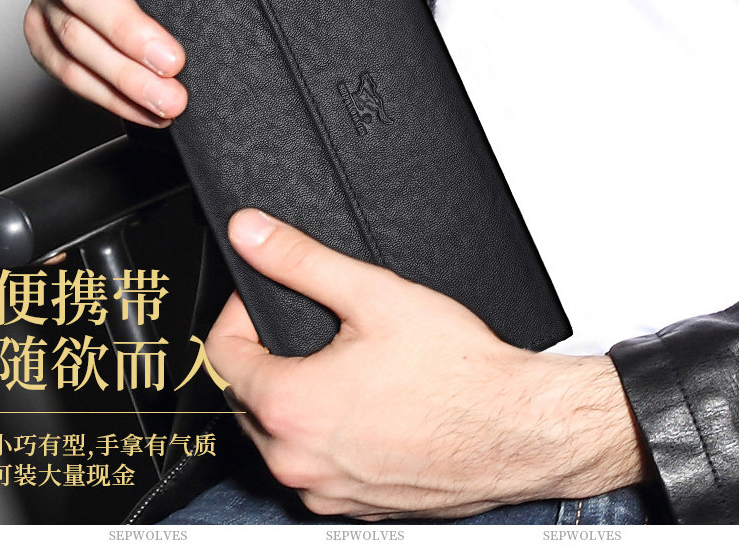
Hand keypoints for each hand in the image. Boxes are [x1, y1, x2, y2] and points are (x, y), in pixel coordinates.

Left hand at [207, 210, 648, 520]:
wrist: (517, 428)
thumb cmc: (458, 373)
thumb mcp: (372, 294)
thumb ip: (300, 259)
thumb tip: (251, 233)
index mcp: (289, 407)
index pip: (221, 353)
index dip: (239, 312)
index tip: (265, 296)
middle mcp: (296, 461)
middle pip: (246, 396)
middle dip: (267, 354)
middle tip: (313, 325)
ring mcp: (324, 491)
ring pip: (281, 434)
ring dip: (295, 397)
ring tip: (346, 363)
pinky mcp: (353, 506)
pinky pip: (316, 465)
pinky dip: (326, 434)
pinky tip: (367, 405)